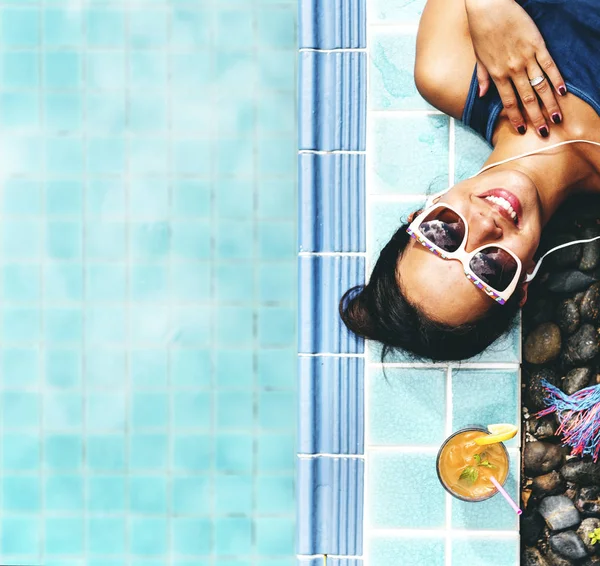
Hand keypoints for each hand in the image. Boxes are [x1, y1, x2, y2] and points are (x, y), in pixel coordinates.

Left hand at [465, 0, 566, 136]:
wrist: (489, 6)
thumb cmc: (481, 32)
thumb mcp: (478, 58)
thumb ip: (481, 78)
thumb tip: (480, 96)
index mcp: (497, 75)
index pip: (508, 103)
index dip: (516, 118)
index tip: (523, 130)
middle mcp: (512, 70)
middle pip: (527, 99)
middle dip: (536, 118)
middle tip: (543, 133)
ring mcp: (526, 57)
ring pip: (541, 86)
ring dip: (549, 104)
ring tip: (556, 118)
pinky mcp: (537, 45)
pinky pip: (549, 65)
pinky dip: (557, 79)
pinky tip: (564, 91)